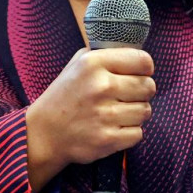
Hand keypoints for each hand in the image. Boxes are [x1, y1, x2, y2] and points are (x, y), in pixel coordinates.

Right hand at [25, 47, 154, 191]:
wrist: (44, 132)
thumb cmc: (65, 94)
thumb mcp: (78, 63)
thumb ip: (106, 54)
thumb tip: (137, 52)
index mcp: (94, 63)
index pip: (143, 61)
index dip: (145, 67)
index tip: (139, 72)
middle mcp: (101, 86)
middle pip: (148, 86)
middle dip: (142, 91)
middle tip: (128, 94)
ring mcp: (105, 115)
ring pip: (145, 111)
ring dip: (136, 112)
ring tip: (118, 111)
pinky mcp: (108, 139)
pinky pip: (138, 133)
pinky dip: (130, 132)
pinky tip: (114, 127)